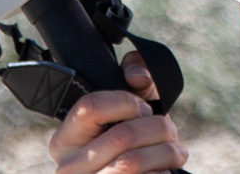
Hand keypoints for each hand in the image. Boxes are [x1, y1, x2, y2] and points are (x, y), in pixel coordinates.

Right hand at [48, 51, 186, 173]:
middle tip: (168, 132)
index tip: (144, 110)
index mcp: (66, 138)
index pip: (90, 107)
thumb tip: (138, 76)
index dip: (127, 103)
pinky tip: (164, 170)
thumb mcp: (135, 106)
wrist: (136, 173)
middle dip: (159, 129)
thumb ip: (139, 76)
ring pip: (131, 163)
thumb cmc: (135, 140)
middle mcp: (68, 166)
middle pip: (121, 136)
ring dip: (165, 153)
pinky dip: (162, 172)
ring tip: (173, 152)